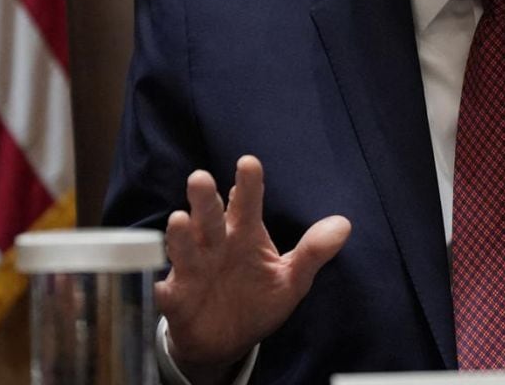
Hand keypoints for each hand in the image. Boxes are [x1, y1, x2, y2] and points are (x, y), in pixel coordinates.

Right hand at [156, 155, 350, 370]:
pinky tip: (161, 281)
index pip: (247, 203)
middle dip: (204, 199)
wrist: (227, 341)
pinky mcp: (177, 299)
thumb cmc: (257, 299)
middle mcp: (216, 245)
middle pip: (209, 217)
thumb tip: (344, 225)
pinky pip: (166, 291)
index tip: (248, 163)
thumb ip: (313, 252)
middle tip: (201, 179)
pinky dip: (161, 285)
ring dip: (180, 235)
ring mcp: (194, 270)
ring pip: (185, 248)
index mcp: (244, 234)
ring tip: (180, 219)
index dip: (248, 184)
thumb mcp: (291, 279)